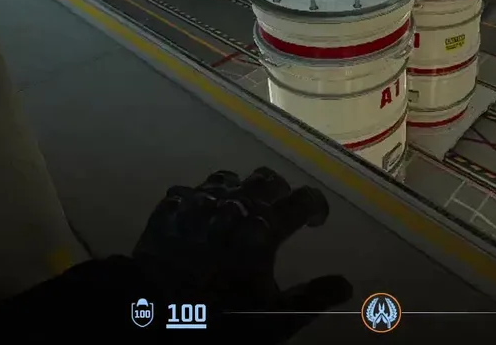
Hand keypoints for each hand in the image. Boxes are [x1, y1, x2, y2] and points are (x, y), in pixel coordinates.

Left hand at [132, 167, 352, 341]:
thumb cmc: (219, 316)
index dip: (316, 206)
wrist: (150, 313)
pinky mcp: (170, 207)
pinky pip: (193, 191)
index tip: (316, 222)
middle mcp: (234, 203)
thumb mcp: (272, 318)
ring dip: (243, 191)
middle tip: (281, 213)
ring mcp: (199, 201)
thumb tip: (345, 284)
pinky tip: (204, 218)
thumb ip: (312, 298)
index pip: (302, 199)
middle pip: (267, 179)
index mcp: (264, 226)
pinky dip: (206, 201)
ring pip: (229, 178)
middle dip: (280, 192)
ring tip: (242, 212)